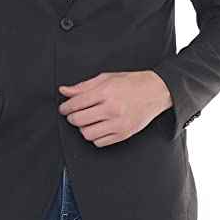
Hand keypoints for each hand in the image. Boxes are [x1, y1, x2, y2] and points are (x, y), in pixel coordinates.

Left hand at [57, 70, 172, 146]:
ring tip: (86, 121)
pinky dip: (94, 136)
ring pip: (87, 134)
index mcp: (106, 92)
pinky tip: (97, 127)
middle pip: (79, 120)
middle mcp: (112, 109)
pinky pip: (100, 142)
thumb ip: (83, 86)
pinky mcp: (124, 134)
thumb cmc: (131, 83)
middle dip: (71, 117)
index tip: (64, 108)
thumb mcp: (106, 78)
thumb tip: (64, 91)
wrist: (155, 92)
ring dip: (82, 128)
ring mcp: (118, 123)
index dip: (65, 107)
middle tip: (72, 114)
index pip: (76, 103)